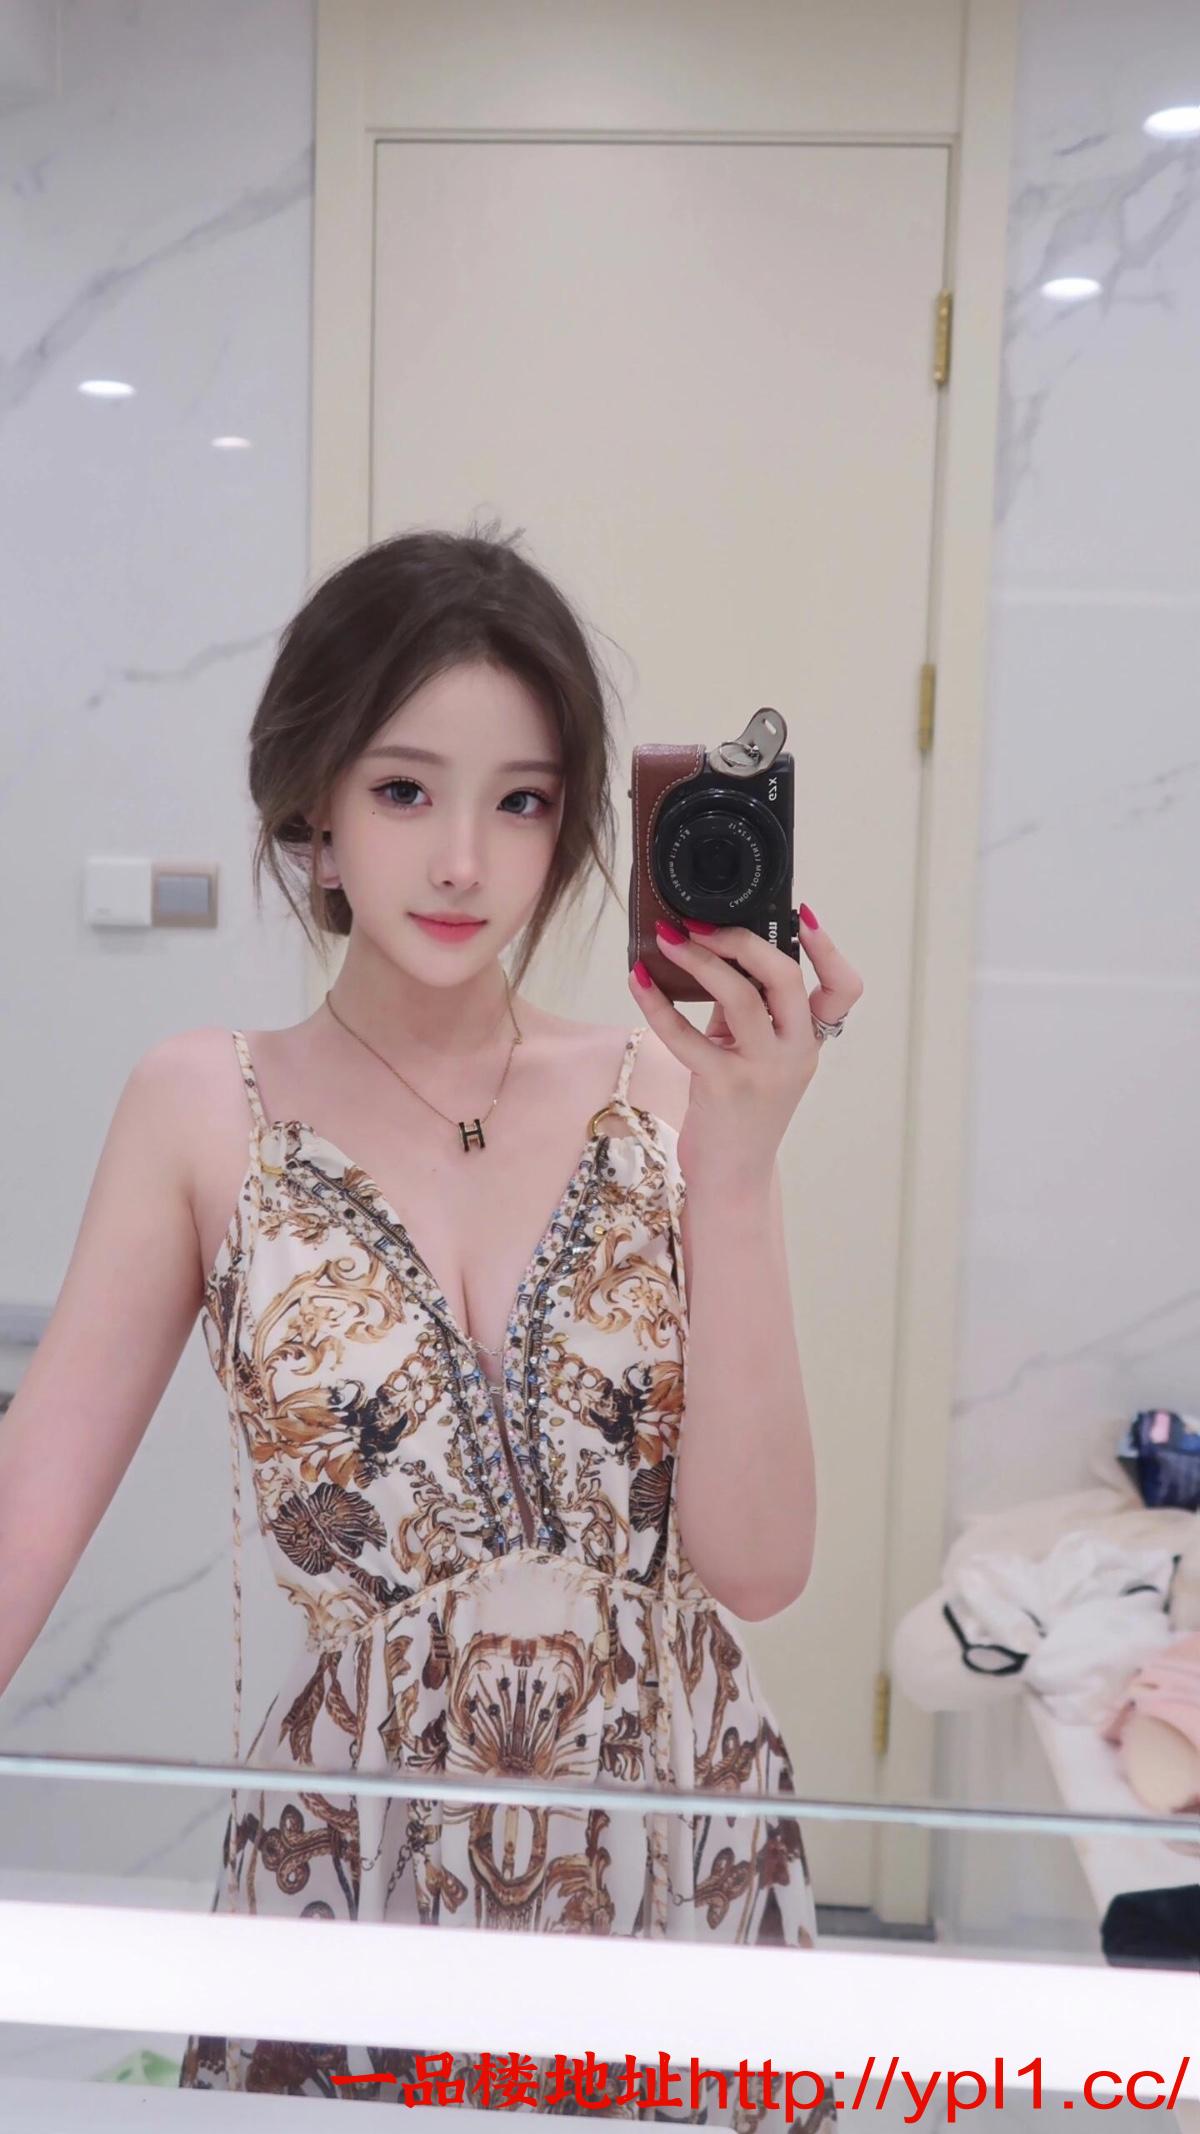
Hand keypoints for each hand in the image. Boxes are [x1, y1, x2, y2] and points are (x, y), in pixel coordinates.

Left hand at [627, 908, 863, 1191]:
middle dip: (741, 941)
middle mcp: (795, 1053)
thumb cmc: (738, 1109)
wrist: (730, 1176)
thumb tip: (715, 951)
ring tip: (670, 940)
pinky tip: (638, 981)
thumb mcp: (753, 1053)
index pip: (843, 989)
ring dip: (700, 961)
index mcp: (808, 1040)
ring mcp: (763, 1071)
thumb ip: (746, 1008)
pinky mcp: (724, 1087)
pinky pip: (686, 1036)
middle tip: (701, 924)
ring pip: (740, 998)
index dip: (828, 949)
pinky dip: (657, 1003)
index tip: (803, 913)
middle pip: (784, 978)